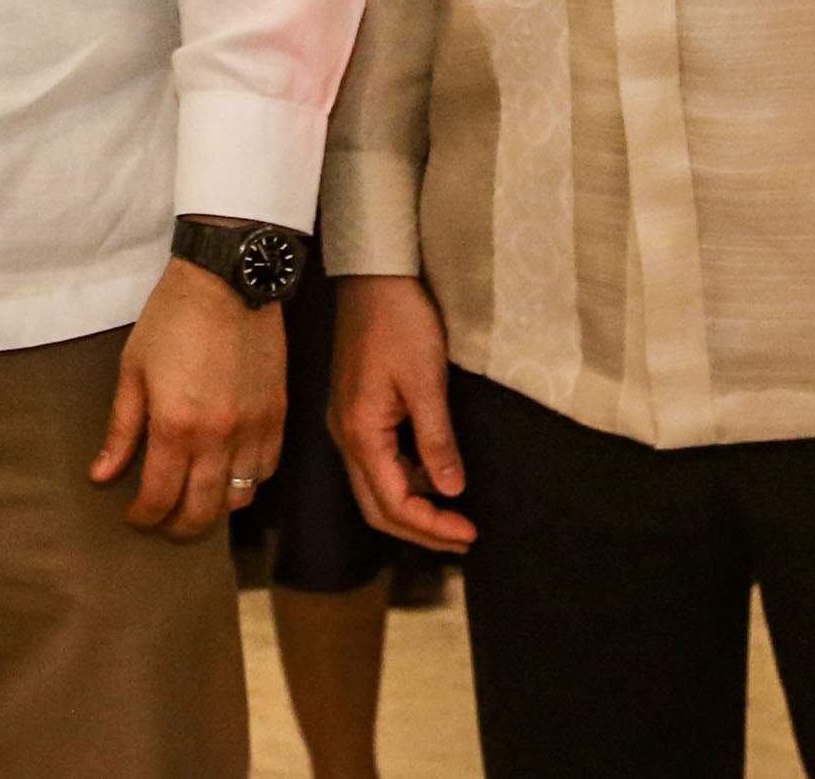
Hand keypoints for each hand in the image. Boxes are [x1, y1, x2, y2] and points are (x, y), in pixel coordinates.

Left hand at [89, 257, 282, 539]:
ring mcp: (254, 429)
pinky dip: (247, 482)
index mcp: (176, 426)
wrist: (227, 282)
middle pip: (202, 511)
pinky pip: (266, 471)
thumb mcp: (133, 371)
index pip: (160, 497)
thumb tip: (101, 476)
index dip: (144, 517)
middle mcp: (219, 437)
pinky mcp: (278, 416)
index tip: (134, 517)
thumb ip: (121, 430)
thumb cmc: (171, 320)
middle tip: (163, 522)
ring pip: (239, 498)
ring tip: (195, 500)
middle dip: (178, 527)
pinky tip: (228, 474)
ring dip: (214, 508)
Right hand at [330, 274, 475, 552]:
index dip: (431, 526)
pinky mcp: (356, 412)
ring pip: (375, 487)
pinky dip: (406, 481)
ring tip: (455, 512)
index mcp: (359, 432)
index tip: (469, 532)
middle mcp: (345, 436)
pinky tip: (435, 474)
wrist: (373, 277)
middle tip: (463, 537)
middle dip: (419, 530)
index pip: (393, 502)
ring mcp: (347, 423)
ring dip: (413, 508)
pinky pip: (377, 463)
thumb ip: (437, 440)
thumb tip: (451, 491)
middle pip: (376, 507)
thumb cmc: (400, 323)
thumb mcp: (427, 382)